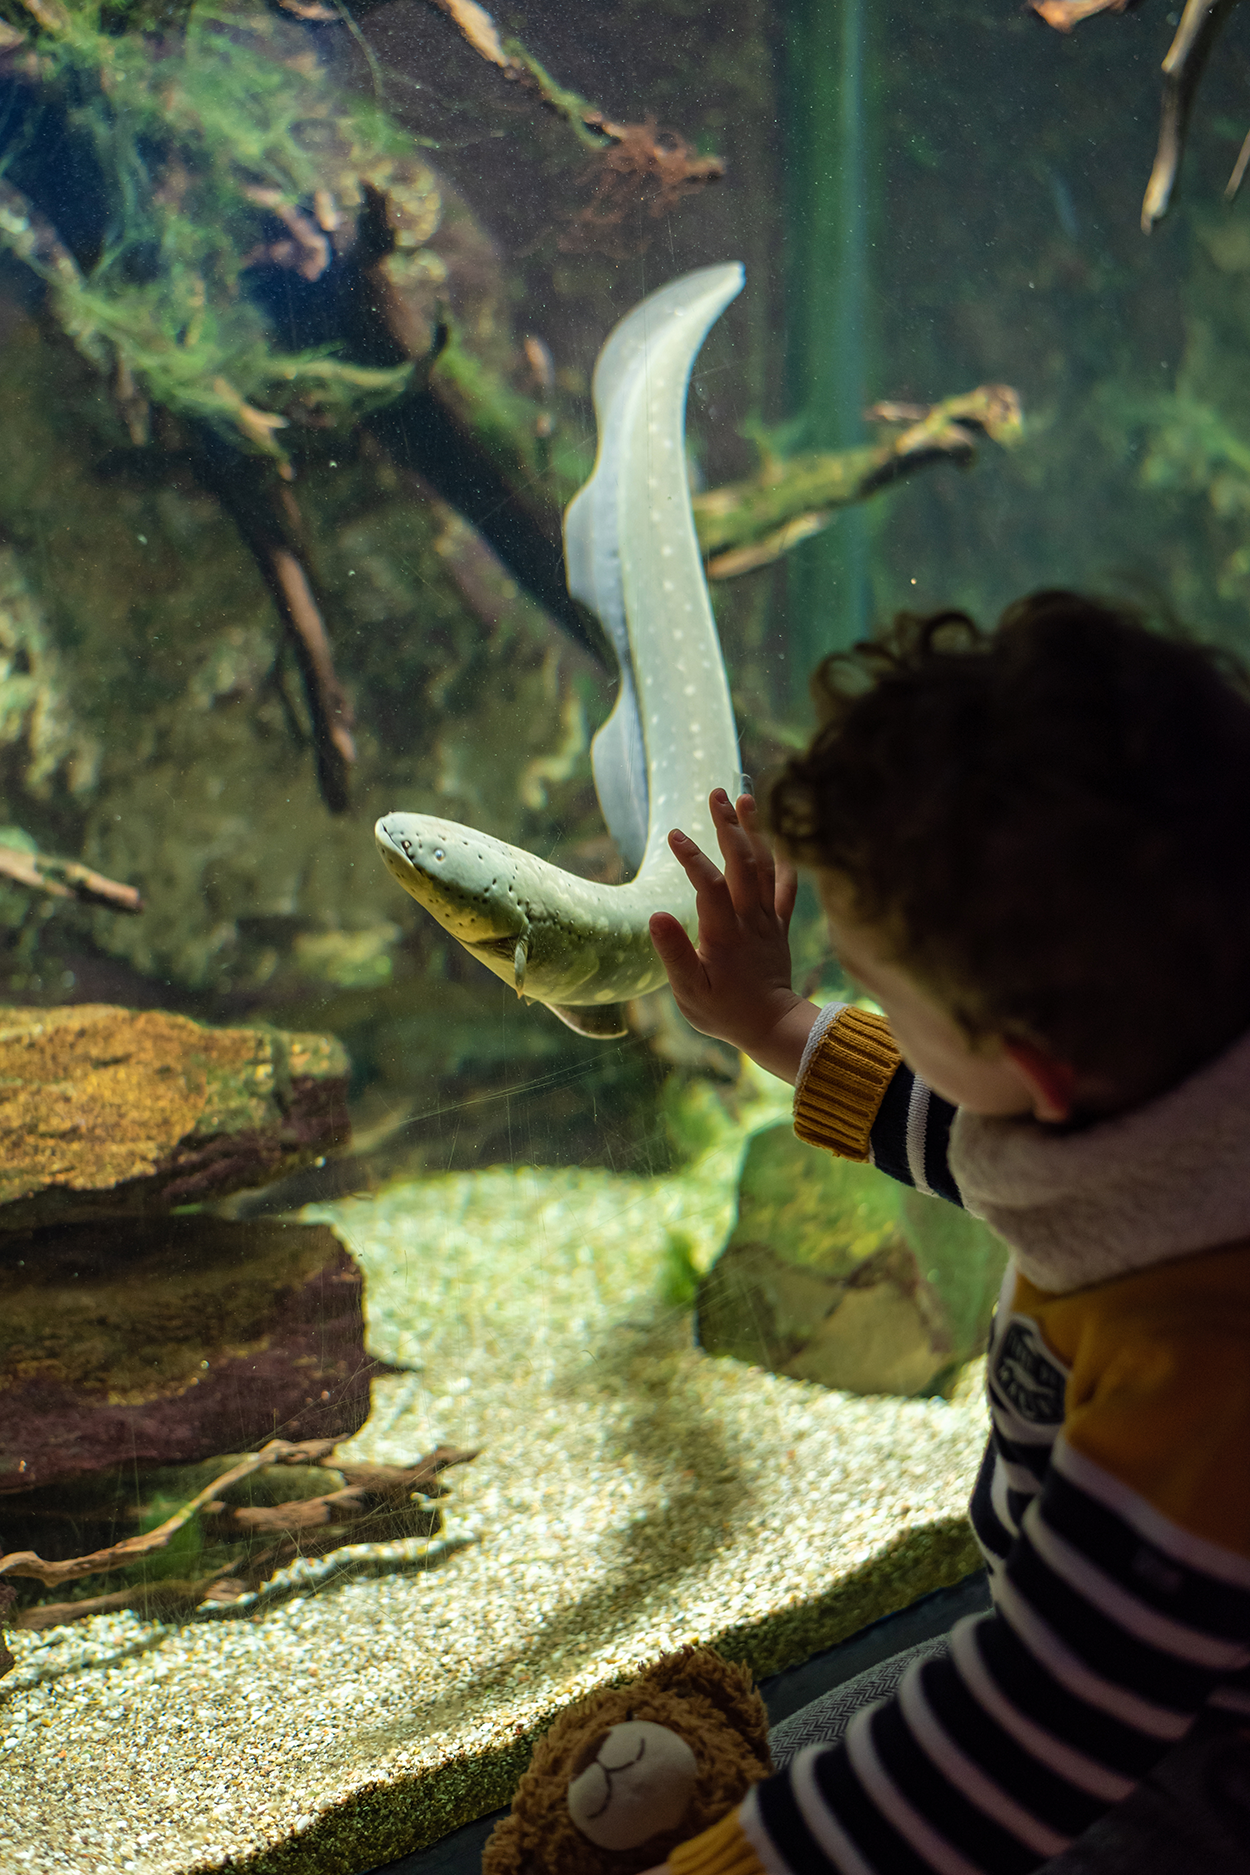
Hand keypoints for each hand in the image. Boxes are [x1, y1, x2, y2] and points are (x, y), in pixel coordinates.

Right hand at [649, 789, 817, 1082]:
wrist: (772, 1026)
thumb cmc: (724, 1011)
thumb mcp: (689, 992)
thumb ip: (673, 954)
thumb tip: (657, 916)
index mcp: (725, 934)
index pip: (709, 886)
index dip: (692, 859)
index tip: (674, 835)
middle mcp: (750, 920)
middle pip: (742, 863)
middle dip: (729, 826)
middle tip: (716, 793)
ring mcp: (768, 919)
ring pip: (765, 867)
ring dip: (755, 831)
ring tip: (746, 798)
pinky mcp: (779, 925)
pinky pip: (786, 886)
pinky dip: (786, 859)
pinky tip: (782, 835)